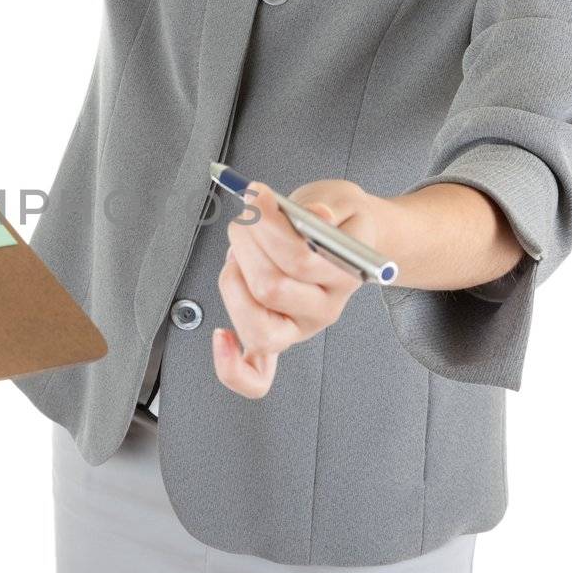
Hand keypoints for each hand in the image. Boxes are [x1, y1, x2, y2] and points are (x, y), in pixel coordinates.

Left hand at [213, 179, 381, 398]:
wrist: (351, 236)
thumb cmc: (340, 220)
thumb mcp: (341, 200)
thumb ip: (328, 209)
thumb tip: (317, 217)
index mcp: (343, 277)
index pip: (299, 260)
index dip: (268, 227)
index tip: (257, 196)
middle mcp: (322, 311)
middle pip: (270, 288)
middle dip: (246, 243)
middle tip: (244, 219)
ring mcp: (297, 329)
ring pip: (254, 323)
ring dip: (233, 278)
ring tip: (239, 251)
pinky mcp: (276, 340)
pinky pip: (256, 376)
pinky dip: (231, 366)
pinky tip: (221, 337)